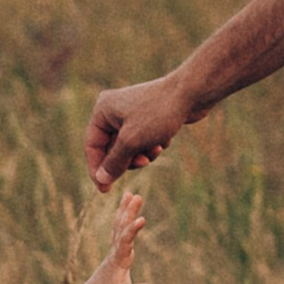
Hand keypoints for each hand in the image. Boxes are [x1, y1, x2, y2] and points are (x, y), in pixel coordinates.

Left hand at [72, 190, 155, 283]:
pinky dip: (123, 217)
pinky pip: (119, 229)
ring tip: (129, 193)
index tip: (142, 218)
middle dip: (129, 212)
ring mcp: (114, 249)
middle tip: (137, 196)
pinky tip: (125, 209)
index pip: (126, 242)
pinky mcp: (115, 250)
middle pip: (122, 228)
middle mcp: (115, 251)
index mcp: (118, 261)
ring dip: (124, 210)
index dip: (133, 230)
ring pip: (119, 226)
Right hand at [86, 71, 189, 189]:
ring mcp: (131, 114)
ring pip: (129, 148)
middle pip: (111, 148)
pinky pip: (142, 141)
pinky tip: (165, 140)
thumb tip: (101, 180)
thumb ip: (114, 163)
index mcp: (102, 110)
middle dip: (128, 160)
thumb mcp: (132, 142)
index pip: (92, 146)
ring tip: (156, 150)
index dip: (97, 170)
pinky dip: (152, 146)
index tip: (104, 190)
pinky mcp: (147, 118)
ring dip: (142, 154)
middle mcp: (113, 110)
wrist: (191, 94)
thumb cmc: (158, 113)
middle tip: (143, 164)